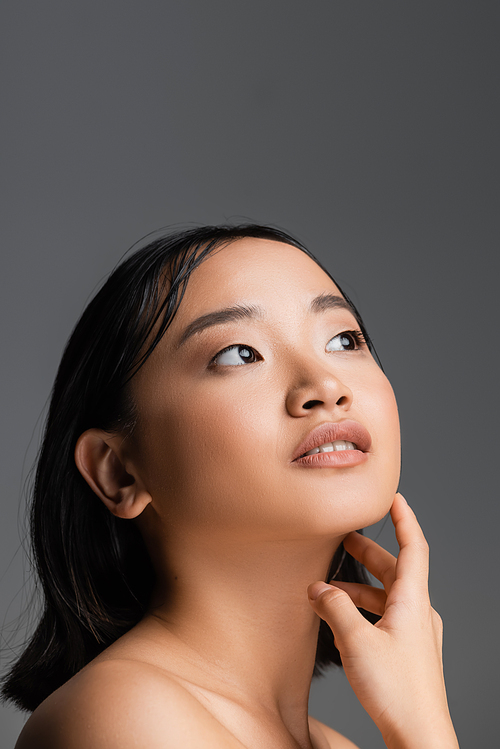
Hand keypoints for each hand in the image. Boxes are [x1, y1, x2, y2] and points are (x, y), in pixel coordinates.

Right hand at [307, 494, 458, 748]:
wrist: (420, 736)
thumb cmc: (397, 690)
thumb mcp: (356, 641)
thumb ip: (334, 608)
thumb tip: (318, 588)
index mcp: (413, 600)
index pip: (413, 546)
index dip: (403, 518)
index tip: (393, 497)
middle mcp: (418, 612)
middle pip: (394, 570)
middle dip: (367, 553)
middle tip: (344, 539)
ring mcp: (416, 634)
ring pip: (386, 596)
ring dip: (357, 588)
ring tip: (326, 589)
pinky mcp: (409, 653)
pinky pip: (385, 618)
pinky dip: (362, 611)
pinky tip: (339, 622)